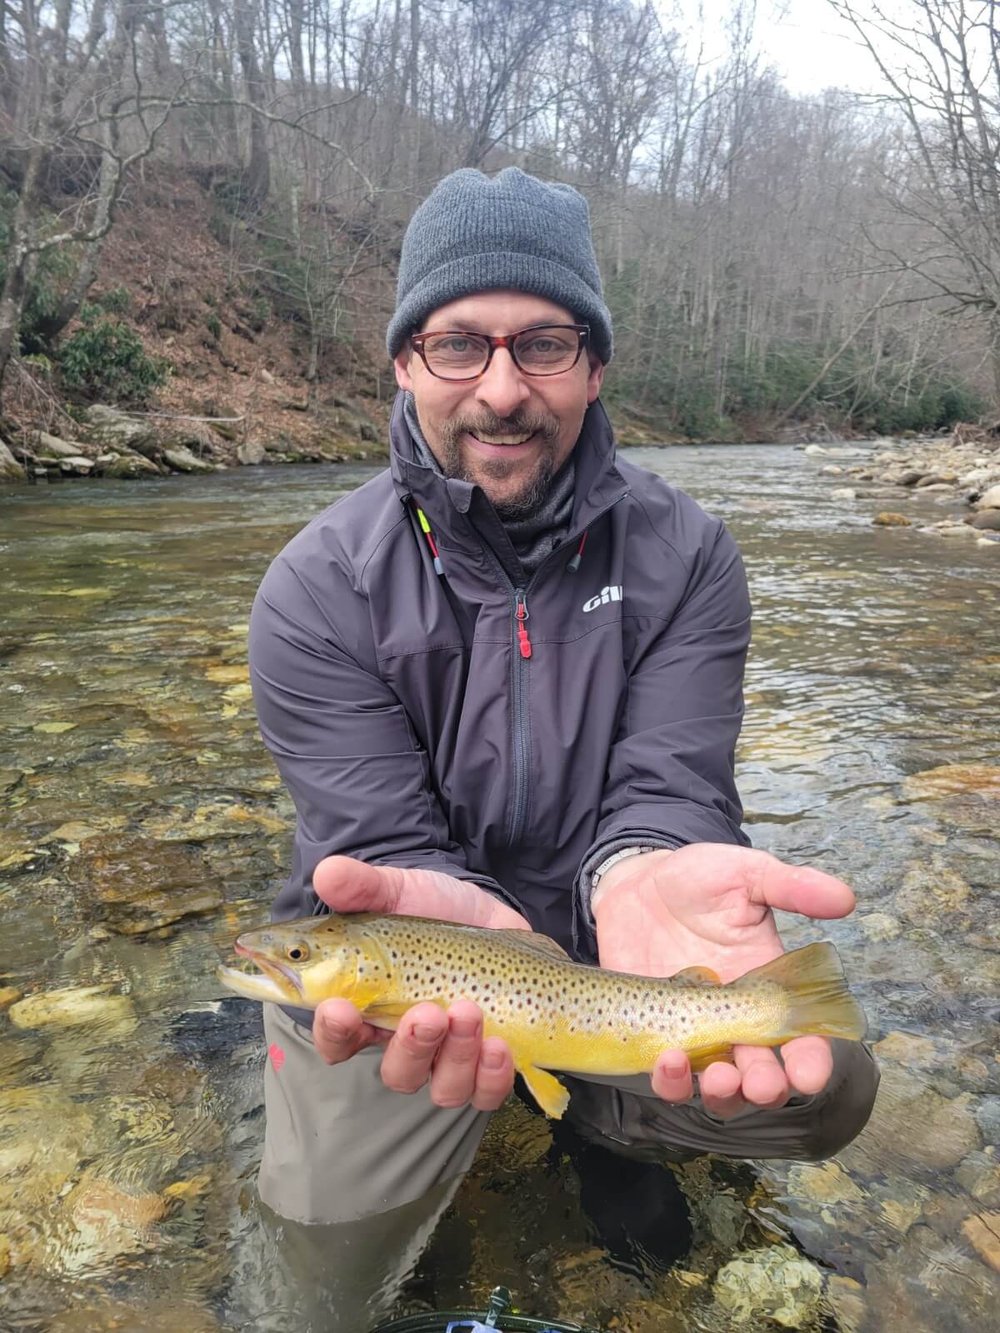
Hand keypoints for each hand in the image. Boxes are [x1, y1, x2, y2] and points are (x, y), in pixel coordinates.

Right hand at [310, 856, 528, 1110]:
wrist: (485, 909)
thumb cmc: (428, 906)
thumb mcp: (397, 890)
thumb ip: (362, 885)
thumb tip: (327, 873)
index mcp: (369, 1007)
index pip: (336, 1039)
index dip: (334, 1033)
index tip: (341, 1008)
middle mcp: (407, 1041)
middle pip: (398, 1073)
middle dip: (412, 1049)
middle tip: (426, 1013)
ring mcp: (452, 1054)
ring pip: (444, 1087)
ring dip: (457, 1058)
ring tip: (469, 1013)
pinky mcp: (492, 1057)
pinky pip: (488, 1090)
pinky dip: (493, 1077)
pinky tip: (500, 1046)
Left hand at [592, 843, 855, 1119]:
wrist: (637, 880)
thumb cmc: (698, 877)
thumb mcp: (745, 874)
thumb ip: (791, 886)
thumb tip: (845, 898)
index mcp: (768, 989)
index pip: (802, 1040)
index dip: (811, 1062)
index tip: (810, 1072)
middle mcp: (736, 1021)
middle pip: (764, 1076)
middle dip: (767, 1087)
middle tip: (761, 1081)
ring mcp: (694, 1032)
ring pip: (719, 1087)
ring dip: (723, 1094)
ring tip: (719, 1077)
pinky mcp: (653, 1034)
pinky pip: (666, 1074)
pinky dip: (671, 1080)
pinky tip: (668, 1060)